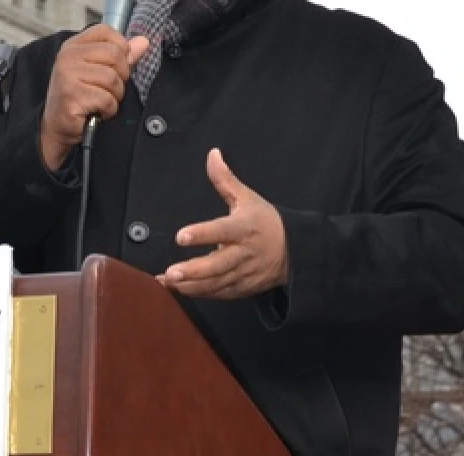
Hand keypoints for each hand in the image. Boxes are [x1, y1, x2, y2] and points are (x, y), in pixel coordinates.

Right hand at [40, 25, 148, 169]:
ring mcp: (68, 75)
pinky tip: (99, 112)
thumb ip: (121, 57)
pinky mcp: (72, 95)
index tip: (116, 65)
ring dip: (115, 96)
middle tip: (110, 89)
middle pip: (114, 55)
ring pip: (112, 79)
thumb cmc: (77, 99)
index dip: (120, 47)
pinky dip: (109, 110)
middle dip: (121, 76)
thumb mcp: (97, 72)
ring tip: (103, 102)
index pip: (105, 31)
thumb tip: (143, 43)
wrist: (57, 128)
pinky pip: (106, 99)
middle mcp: (68, 57)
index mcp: (74, 46)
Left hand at [157, 149, 288, 299]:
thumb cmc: (266, 222)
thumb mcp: (248, 198)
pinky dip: (199, 293)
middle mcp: (244, 253)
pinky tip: (179, 289)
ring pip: (216, 283)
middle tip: (171, 272)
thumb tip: (212, 154)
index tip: (181, 236)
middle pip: (219, 265)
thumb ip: (225, 180)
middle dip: (194, 270)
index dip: (202, 234)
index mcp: (245, 228)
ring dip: (190, 285)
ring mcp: (244, 273)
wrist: (296, 251)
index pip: (222, 230)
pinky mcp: (243, 288)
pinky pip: (220, 293)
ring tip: (167, 281)